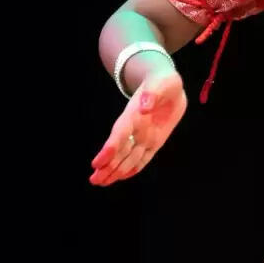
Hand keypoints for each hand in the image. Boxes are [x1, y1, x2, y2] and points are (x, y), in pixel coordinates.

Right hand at [89, 71, 186, 185]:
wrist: (169, 85)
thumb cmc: (164, 80)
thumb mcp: (162, 83)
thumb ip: (152, 94)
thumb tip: (144, 107)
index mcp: (134, 114)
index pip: (120, 134)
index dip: (109, 149)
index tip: (97, 162)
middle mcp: (136, 127)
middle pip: (120, 150)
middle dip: (107, 165)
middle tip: (94, 180)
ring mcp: (145, 135)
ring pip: (128, 156)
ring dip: (116, 170)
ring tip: (101, 182)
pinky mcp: (155, 141)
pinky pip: (144, 157)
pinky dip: (134, 167)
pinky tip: (123, 176)